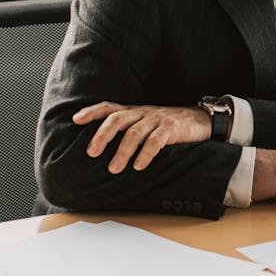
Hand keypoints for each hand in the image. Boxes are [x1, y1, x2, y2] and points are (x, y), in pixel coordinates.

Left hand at [73, 102, 209, 172]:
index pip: (109, 107)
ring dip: (122, 152)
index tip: (76, 119)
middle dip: (103, 136)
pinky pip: (156, 141)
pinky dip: (145, 154)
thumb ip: (128, 130)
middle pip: (118, 119)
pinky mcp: (171, 128)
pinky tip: (139, 166)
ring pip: (135, 133)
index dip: (92, 112)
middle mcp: (142, 113)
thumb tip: (102, 148)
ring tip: (114, 168)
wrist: (199, 119)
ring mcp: (157, 119)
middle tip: (92, 153)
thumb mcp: (145, 123)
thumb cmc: (167, 125)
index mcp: (134, 111)